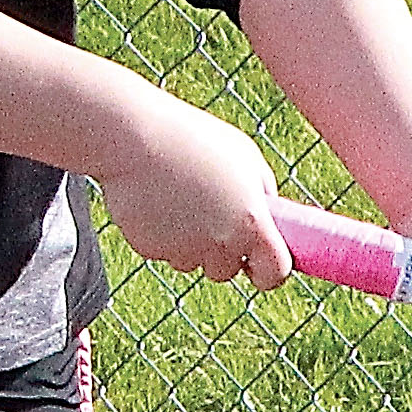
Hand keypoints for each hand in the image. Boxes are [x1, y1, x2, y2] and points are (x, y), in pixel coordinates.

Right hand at [96, 95, 291, 286]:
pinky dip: (163, 235)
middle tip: (213, 215)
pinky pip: (164, 251)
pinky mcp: (151, 250)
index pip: (274, 273)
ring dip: (191, 244)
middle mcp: (220, 244)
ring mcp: (183, 250)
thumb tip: (269, 216)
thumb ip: (263, 193)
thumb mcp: (246, 157)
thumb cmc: (194, 140)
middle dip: (223, 251)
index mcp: (252, 222)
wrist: (136, 138)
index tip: (260, 264)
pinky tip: (158, 202)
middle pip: (228, 271)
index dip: (269, 271)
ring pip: (193, 261)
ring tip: (182, 200)